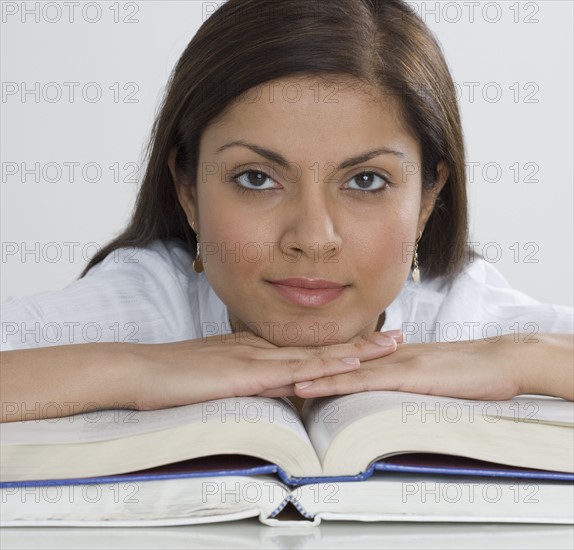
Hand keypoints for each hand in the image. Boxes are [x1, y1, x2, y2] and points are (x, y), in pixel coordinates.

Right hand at [132, 329, 401, 409]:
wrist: (141, 370)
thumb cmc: (174, 376)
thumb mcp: (219, 377)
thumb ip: (247, 380)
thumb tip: (275, 389)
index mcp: (258, 350)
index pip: (309, 347)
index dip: (344, 345)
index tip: (374, 342)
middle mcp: (264, 348)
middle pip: (322, 346)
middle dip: (363, 343)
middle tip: (399, 337)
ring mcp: (256, 358)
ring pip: (315, 355)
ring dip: (354, 351)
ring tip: (389, 346)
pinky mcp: (245, 373)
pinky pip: (290, 371)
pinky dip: (320, 369)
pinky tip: (345, 368)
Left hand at [294, 335, 522, 400]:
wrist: (501, 361)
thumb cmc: (469, 370)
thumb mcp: (428, 374)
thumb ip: (403, 377)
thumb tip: (383, 388)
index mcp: (388, 355)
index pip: (343, 357)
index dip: (314, 361)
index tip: (285, 366)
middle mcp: (384, 354)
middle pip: (334, 359)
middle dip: (300, 364)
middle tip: (266, 370)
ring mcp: (393, 362)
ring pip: (340, 367)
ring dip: (306, 372)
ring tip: (274, 378)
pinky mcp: (405, 374)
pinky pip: (361, 379)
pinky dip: (333, 382)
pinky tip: (310, 386)